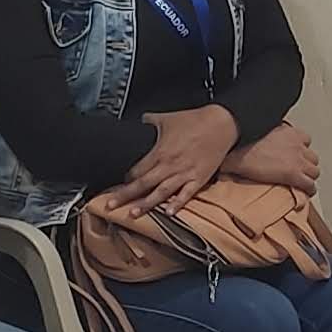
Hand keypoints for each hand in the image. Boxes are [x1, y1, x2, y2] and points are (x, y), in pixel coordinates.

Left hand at [122, 106, 236, 211]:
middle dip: (125, 195)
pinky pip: (186, 195)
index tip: (118, 184)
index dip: (126, 178)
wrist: (221, 124)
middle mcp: (169, 165)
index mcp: (160, 152)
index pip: (137, 170)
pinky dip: (177, 204)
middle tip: (110, 206)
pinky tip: (168, 213)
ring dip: (146, 204)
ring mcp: (184, 174)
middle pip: (143, 184)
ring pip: (161, 192)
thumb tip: (139, 121)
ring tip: (133, 214)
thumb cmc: (194, 120)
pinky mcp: (199, 179)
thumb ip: (149, 121)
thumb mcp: (167, 117)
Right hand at [222, 122, 320, 190]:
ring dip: (309, 176)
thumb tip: (250, 140)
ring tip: (301, 182)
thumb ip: (259, 135)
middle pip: (312, 157)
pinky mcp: (294, 174)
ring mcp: (297, 159)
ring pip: (314, 171)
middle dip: (306, 165)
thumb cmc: (241, 142)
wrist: (238, 151)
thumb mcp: (254, 132)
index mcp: (288, 131)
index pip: (305, 139)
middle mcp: (296, 143)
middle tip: (297, 171)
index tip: (294, 155)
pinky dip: (309, 189)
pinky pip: (310, 185)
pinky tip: (304, 192)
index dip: (300, 150)